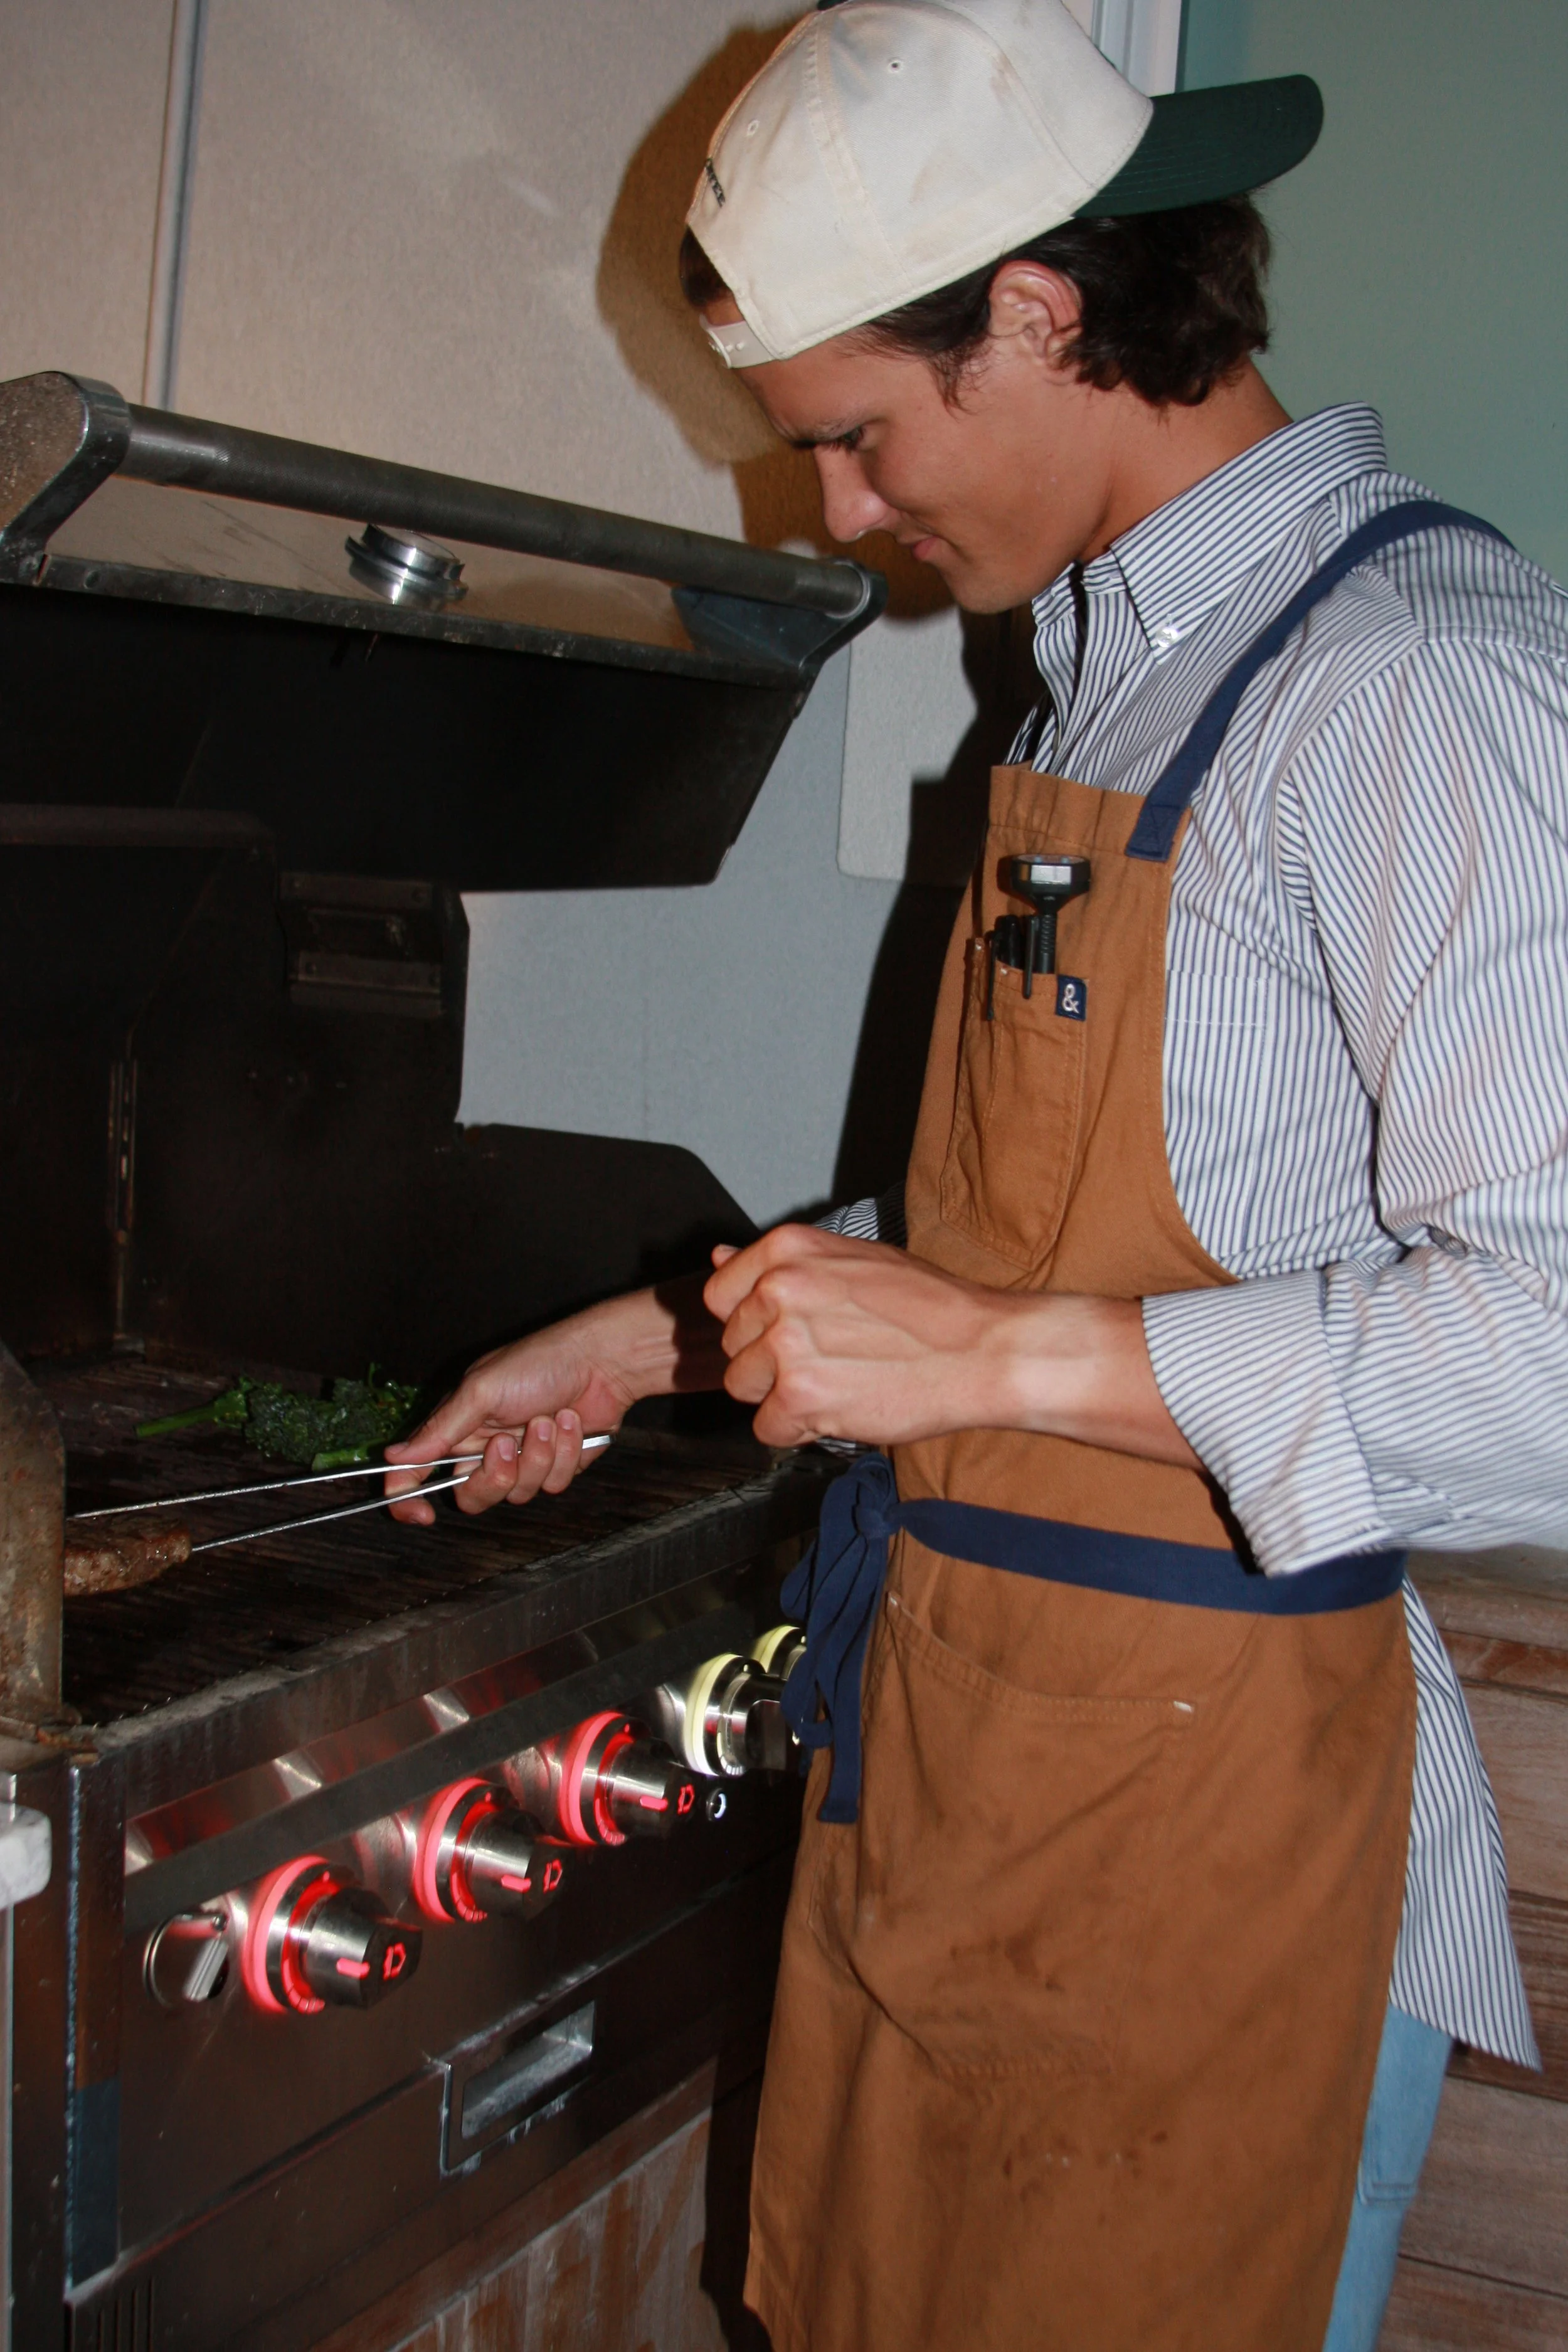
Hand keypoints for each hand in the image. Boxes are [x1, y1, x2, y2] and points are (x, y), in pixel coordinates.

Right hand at [384, 1275, 724, 1520]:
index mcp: (457, 1427)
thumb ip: (438, 1430)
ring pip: (517, 1493)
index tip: (420, 1515)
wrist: (602, 1362)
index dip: (409, 1499)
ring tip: (549, 1420)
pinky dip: (566, 1454)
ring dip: (538, 1456)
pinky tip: (572, 1423)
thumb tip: (392, 1458)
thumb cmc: (539, 1363)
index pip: (417, 1472)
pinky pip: (553, 1485)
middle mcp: (485, 1448)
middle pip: (471, 1496)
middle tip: (508, 1444)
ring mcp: (523, 1460)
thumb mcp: (481, 1391)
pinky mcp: (557, 1466)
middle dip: (493, 1476)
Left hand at [702, 1225, 1198, 1464]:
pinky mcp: (799, 1398)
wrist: (983, 1350)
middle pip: (733, 1346)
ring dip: (782, 1398)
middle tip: (831, 1360)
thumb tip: (716, 1255)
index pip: (719, 1295)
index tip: (791, 1331)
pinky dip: (800, 1432)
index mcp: (787, 1250)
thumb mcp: (852, 1259)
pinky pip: (767, 1429)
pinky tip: (842, 1410)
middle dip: (770, 1362)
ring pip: (743, 1389)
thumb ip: (781, 1264)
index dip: (752, 1322)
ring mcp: (786, 1345)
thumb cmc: (930, 1305)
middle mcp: (778, 1291)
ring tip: (839, 1384)